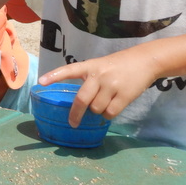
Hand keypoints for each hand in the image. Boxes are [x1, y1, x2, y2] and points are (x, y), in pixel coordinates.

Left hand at [37, 51, 157, 126]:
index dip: (54, 76)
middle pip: (81, 100)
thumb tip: (81, 105)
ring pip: (96, 109)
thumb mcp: (101, 66)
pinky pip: (109, 113)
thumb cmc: (118, 65)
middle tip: (72, 123)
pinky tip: (113, 106)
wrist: (144, 61)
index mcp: (90, 66)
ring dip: (97, 111)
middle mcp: (99, 75)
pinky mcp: (124, 95)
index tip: (41, 82)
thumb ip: (90, 80)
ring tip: (105, 102)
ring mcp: (111, 85)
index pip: (69, 70)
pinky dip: (108, 114)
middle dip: (75, 114)